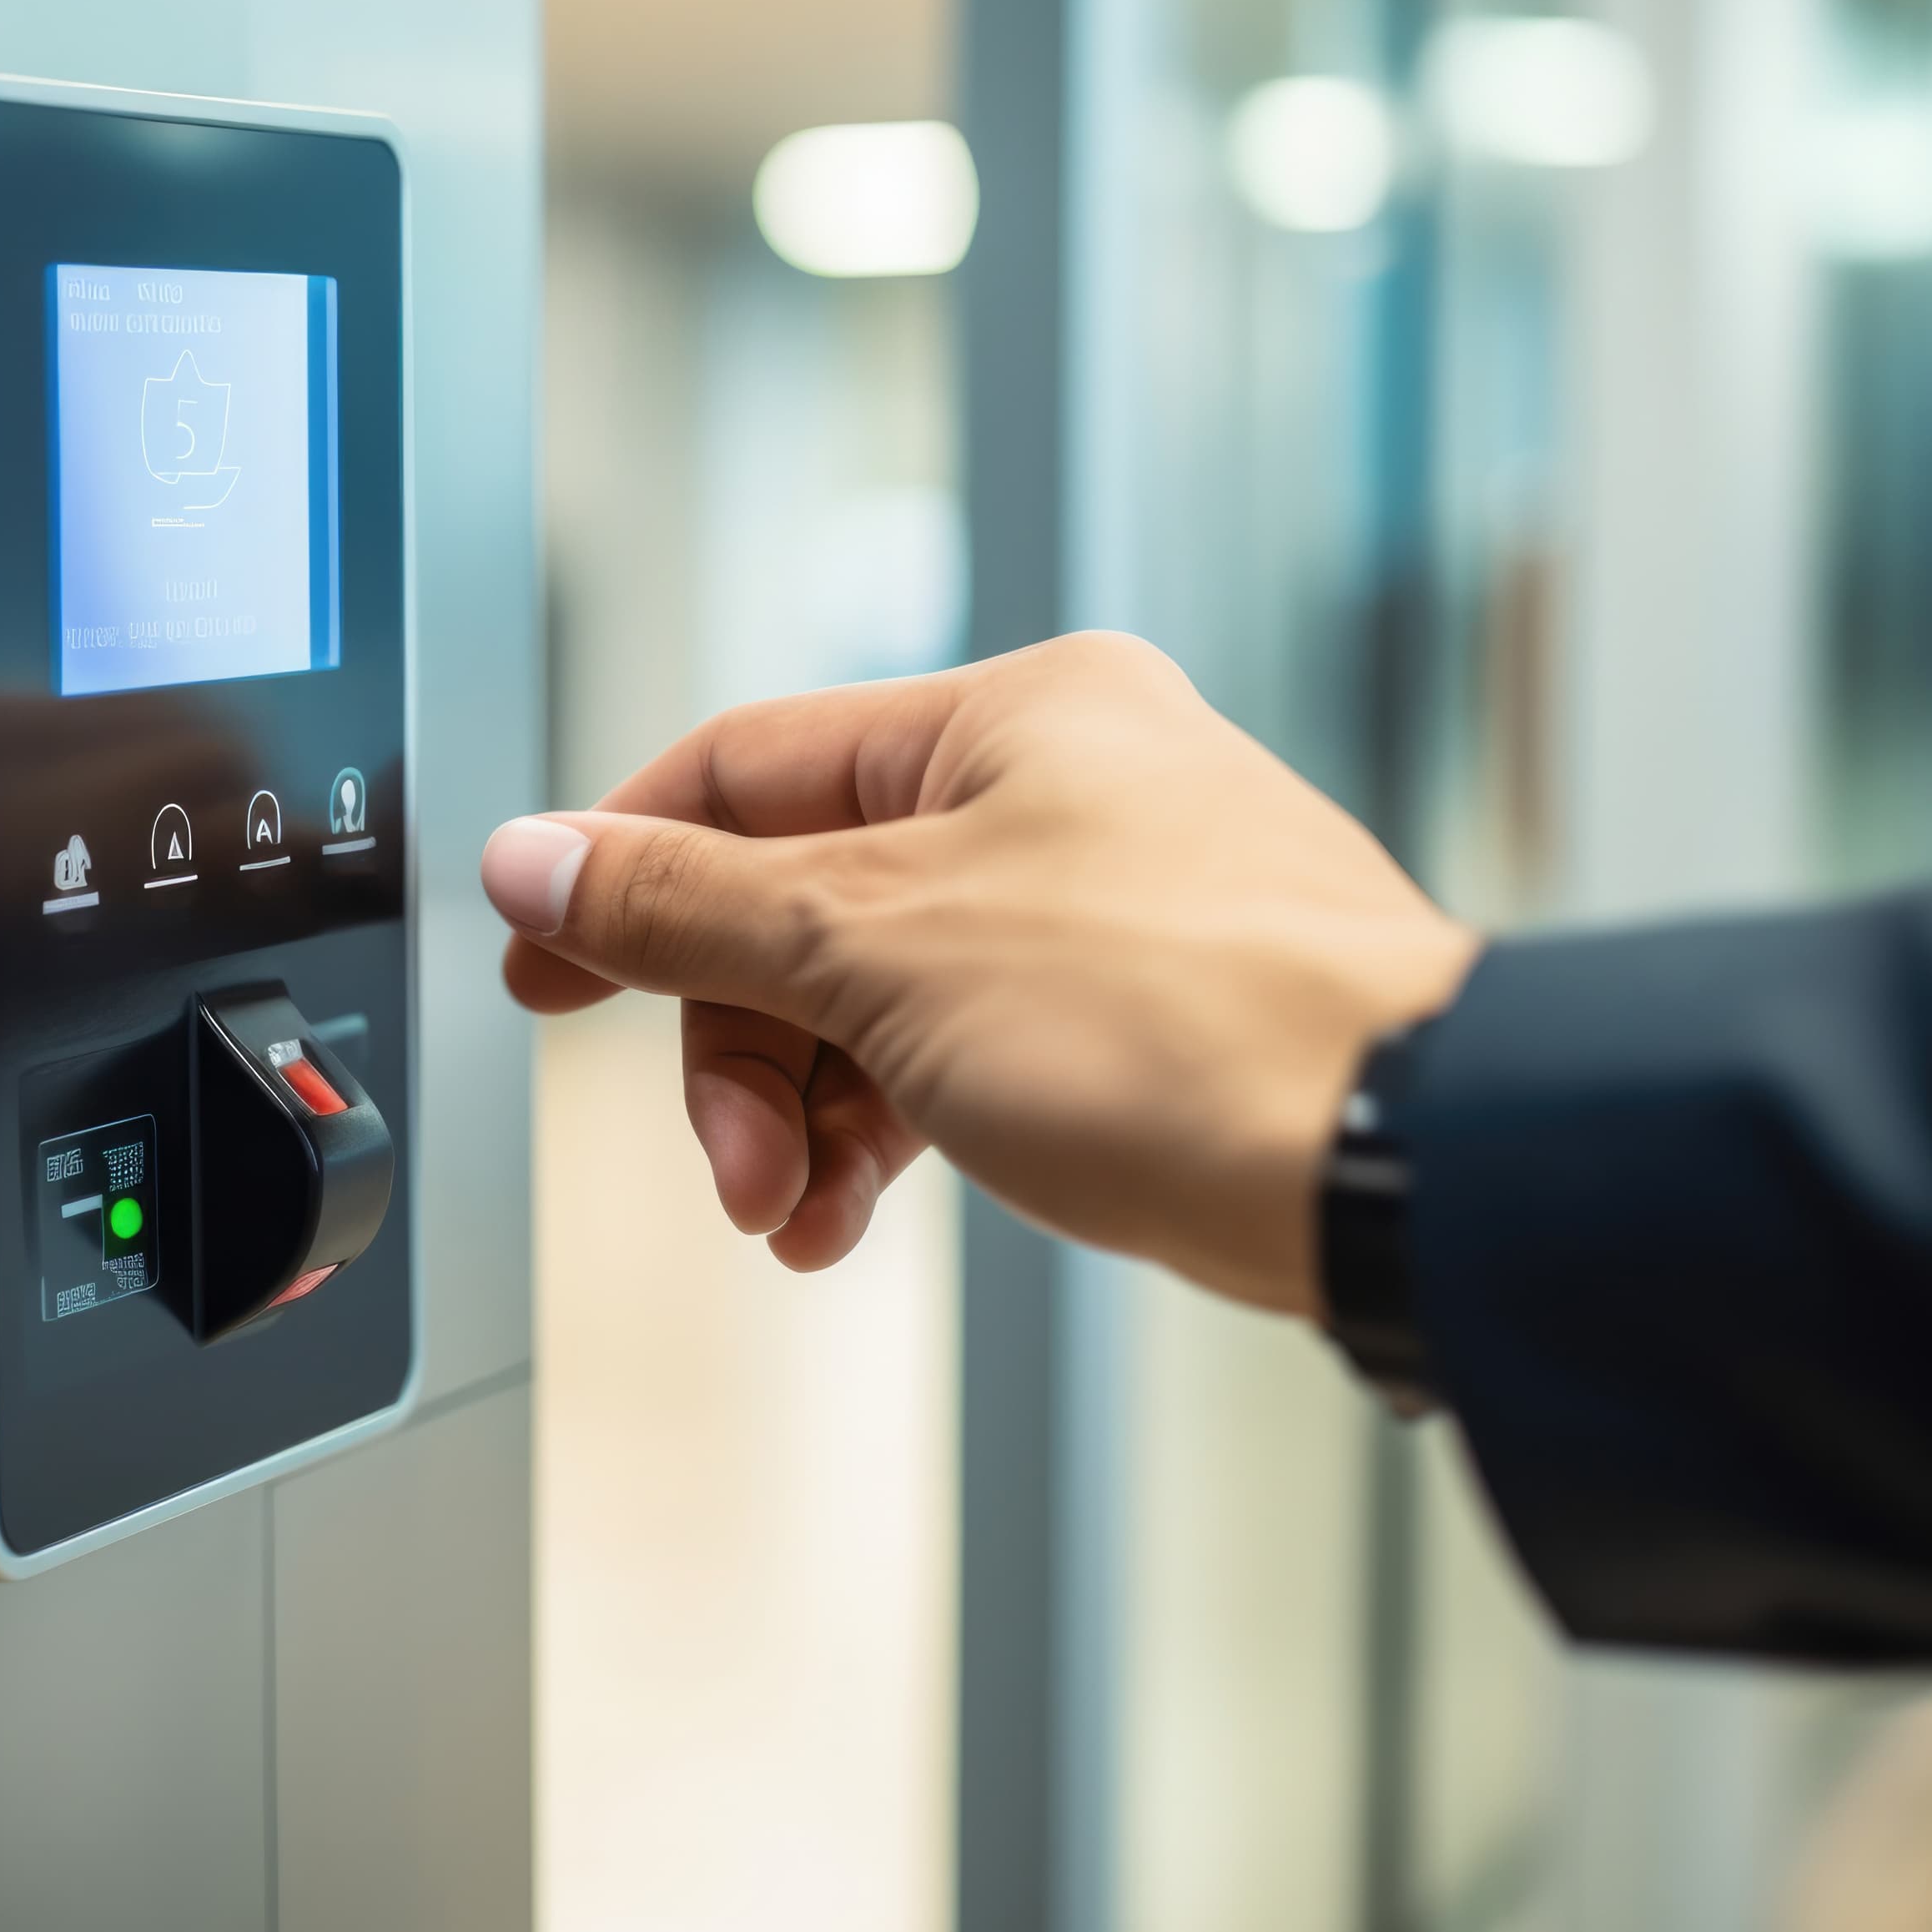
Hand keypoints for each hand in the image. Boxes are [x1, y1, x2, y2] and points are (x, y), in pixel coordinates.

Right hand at [479, 633, 1479, 1317]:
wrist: (1396, 1165)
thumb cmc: (1179, 1024)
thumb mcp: (875, 950)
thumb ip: (685, 907)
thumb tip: (535, 863)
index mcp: (1005, 716)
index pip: (742, 767)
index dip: (623, 875)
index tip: (545, 974)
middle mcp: (1062, 784)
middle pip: (804, 899)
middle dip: (744, 1047)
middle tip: (735, 1163)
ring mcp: (1110, 899)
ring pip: (879, 991)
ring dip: (811, 1110)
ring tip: (801, 1214)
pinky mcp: (1145, 1011)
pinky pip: (961, 1050)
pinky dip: (895, 1130)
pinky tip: (862, 1212)